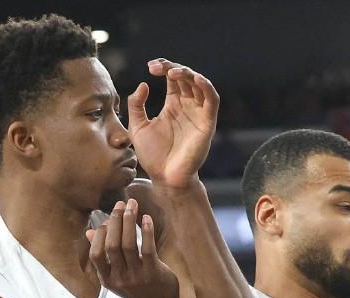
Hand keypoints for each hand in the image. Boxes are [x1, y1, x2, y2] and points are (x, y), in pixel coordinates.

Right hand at [86, 199, 178, 297]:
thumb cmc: (137, 290)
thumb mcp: (116, 276)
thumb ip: (103, 256)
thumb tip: (89, 232)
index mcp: (107, 278)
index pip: (96, 253)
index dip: (101, 233)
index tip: (109, 218)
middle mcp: (119, 278)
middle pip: (112, 245)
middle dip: (115, 221)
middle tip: (121, 203)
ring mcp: (137, 276)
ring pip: (128, 244)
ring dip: (129, 221)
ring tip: (133, 205)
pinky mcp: (153, 273)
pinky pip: (148, 249)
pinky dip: (146, 231)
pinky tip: (147, 218)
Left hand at [128, 59, 217, 188]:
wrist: (165, 178)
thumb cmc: (152, 156)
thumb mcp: (137, 127)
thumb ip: (136, 105)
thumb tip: (144, 84)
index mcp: (173, 106)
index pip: (173, 79)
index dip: (164, 67)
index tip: (150, 66)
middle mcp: (188, 107)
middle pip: (186, 77)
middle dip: (172, 68)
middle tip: (157, 68)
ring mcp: (198, 114)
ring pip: (199, 85)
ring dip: (188, 74)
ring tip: (172, 72)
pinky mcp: (207, 123)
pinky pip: (212, 100)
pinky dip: (206, 87)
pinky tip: (195, 78)